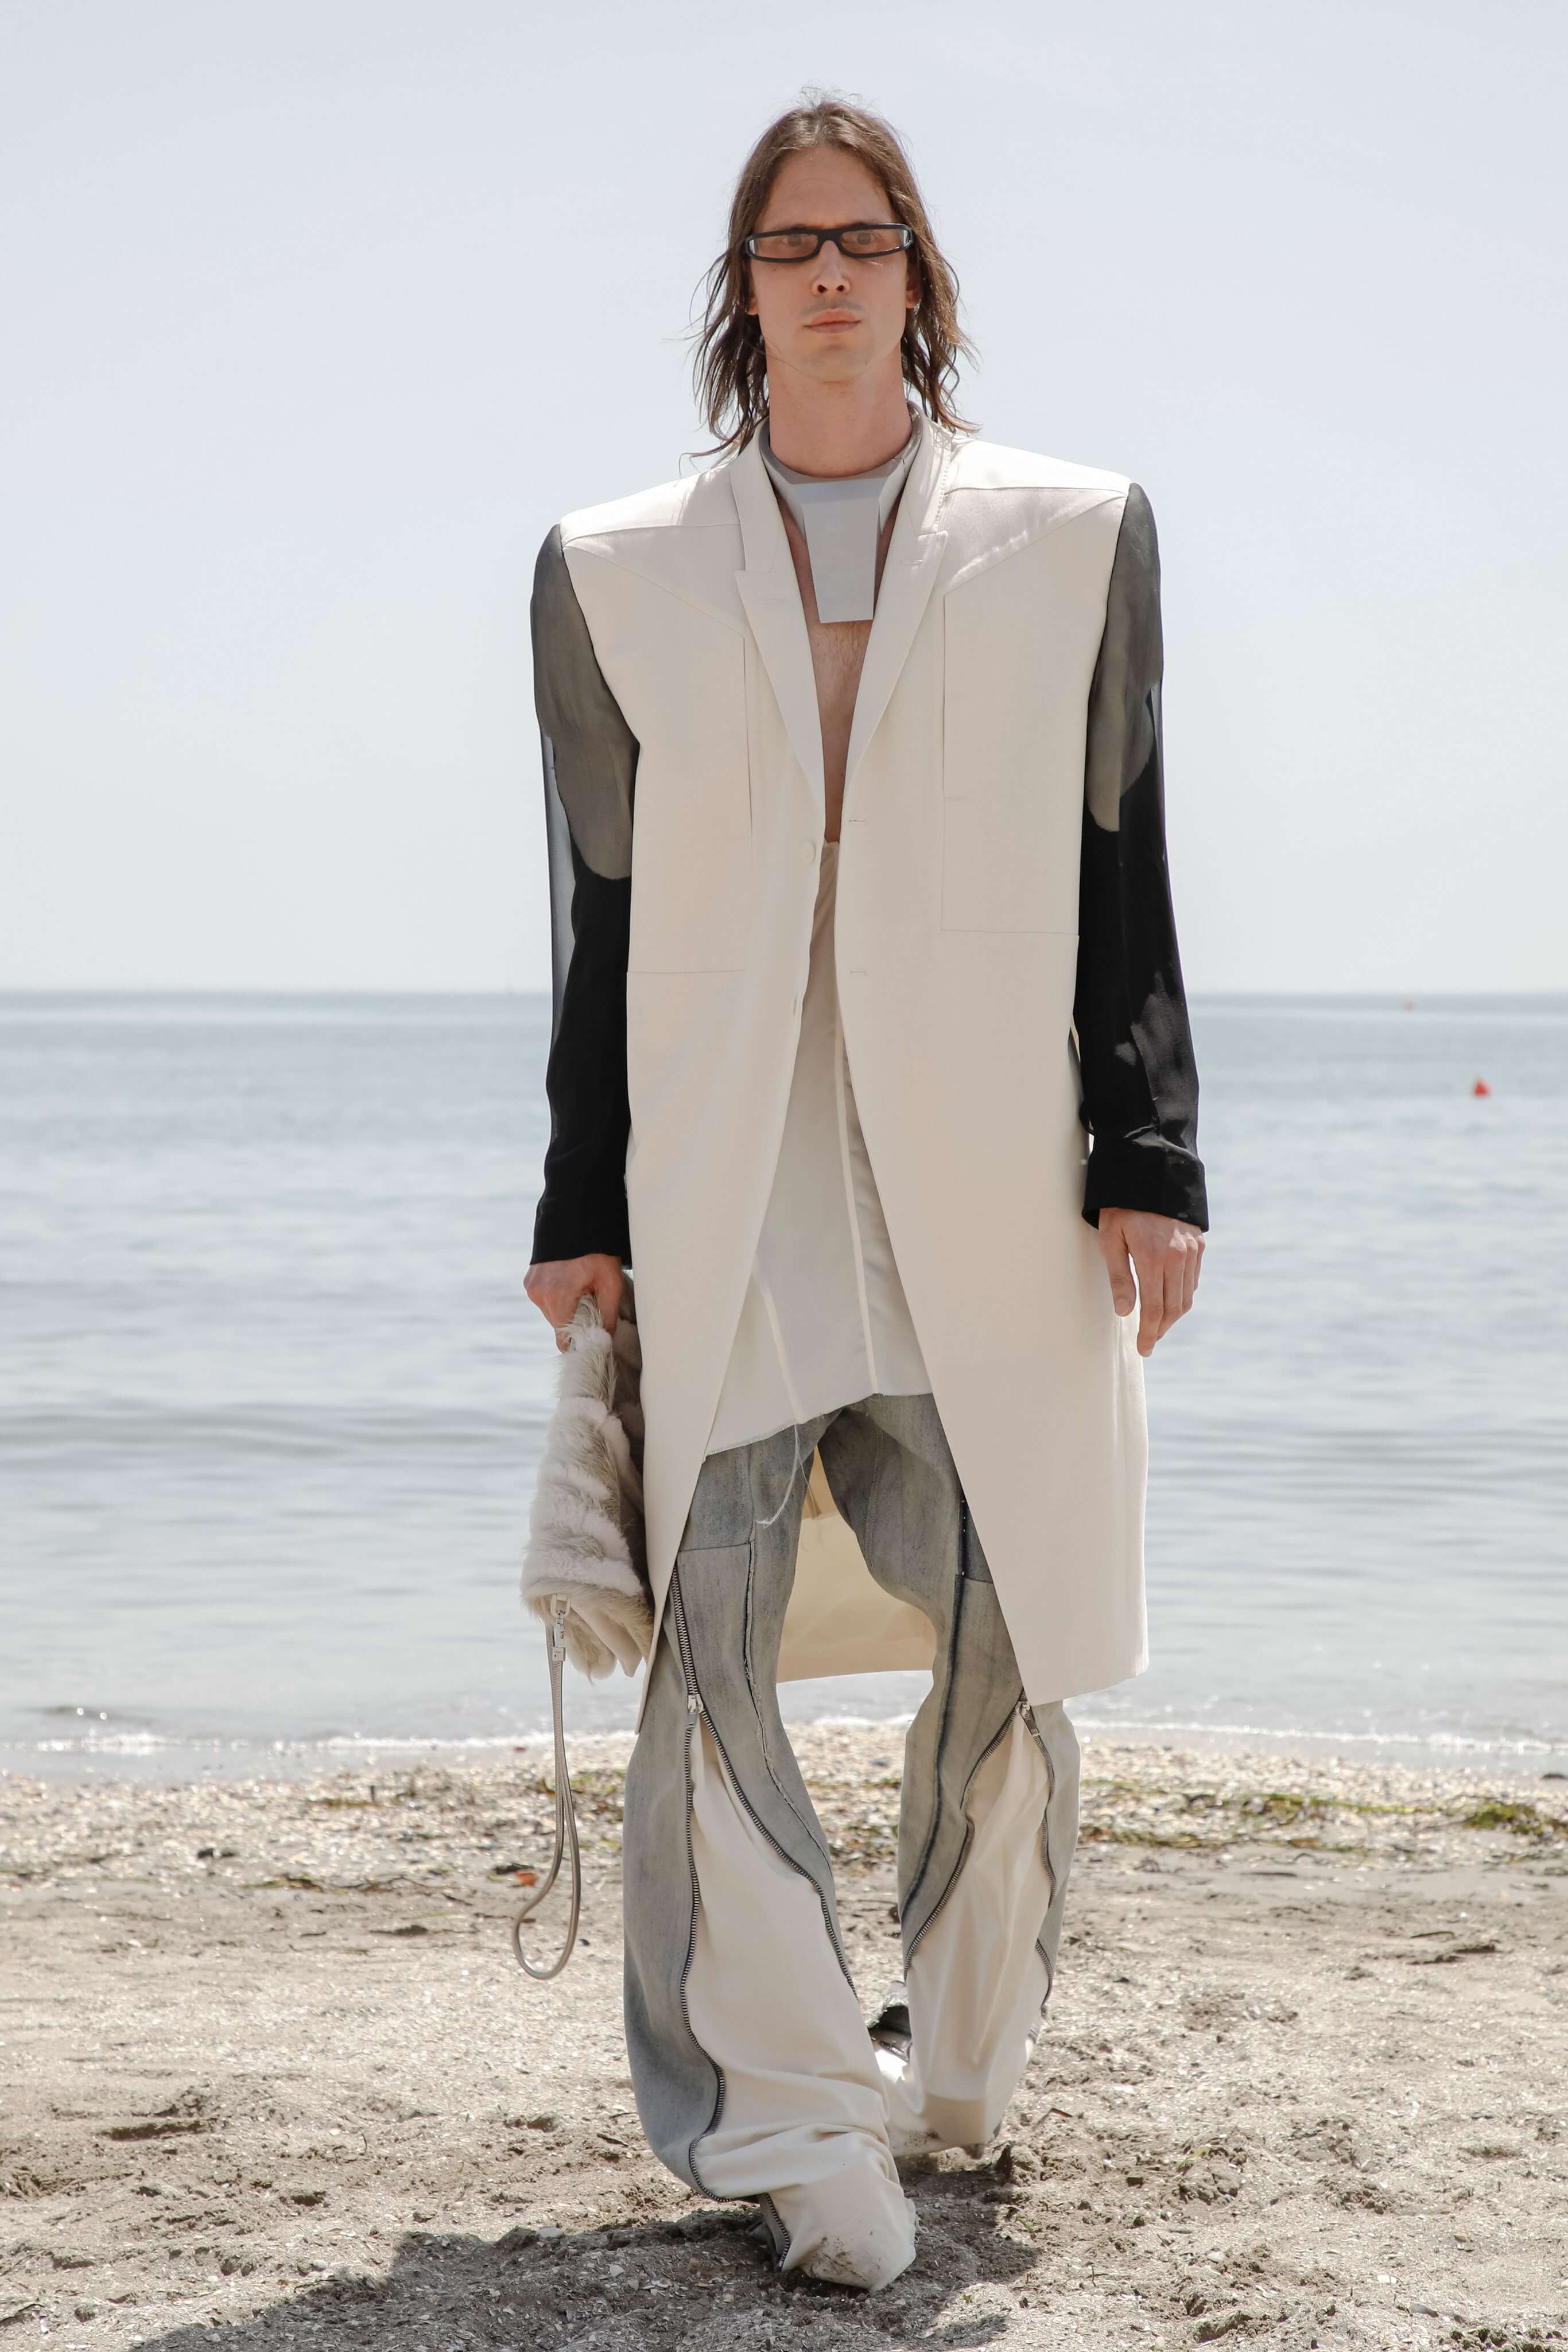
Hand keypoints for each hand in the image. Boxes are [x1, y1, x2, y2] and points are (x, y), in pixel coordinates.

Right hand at [523, 1253, 623, 1350]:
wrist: (577, 1218)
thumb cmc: (597, 1251)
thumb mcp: (610, 1284)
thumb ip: (607, 1316)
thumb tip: (605, 1340)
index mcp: (557, 1297)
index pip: (563, 1339)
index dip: (579, 1339)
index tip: (592, 1332)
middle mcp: (539, 1294)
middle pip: (558, 1325)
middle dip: (574, 1318)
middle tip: (591, 1299)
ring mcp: (532, 1286)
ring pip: (551, 1312)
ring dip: (566, 1306)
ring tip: (581, 1286)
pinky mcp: (530, 1280)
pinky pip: (545, 1299)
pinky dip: (558, 1296)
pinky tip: (570, 1281)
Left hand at [1096, 1209, 1203, 1356]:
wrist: (1150, 1174)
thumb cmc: (1122, 1207)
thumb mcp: (1110, 1239)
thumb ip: (1118, 1277)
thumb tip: (1124, 1312)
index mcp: (1153, 1257)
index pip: (1153, 1308)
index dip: (1148, 1333)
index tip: (1143, 1349)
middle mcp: (1177, 1256)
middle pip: (1173, 1308)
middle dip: (1160, 1329)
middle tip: (1148, 1342)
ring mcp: (1191, 1250)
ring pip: (1186, 1296)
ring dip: (1172, 1316)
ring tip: (1156, 1326)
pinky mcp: (1198, 1244)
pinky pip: (1192, 1280)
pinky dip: (1182, 1296)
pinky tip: (1169, 1301)